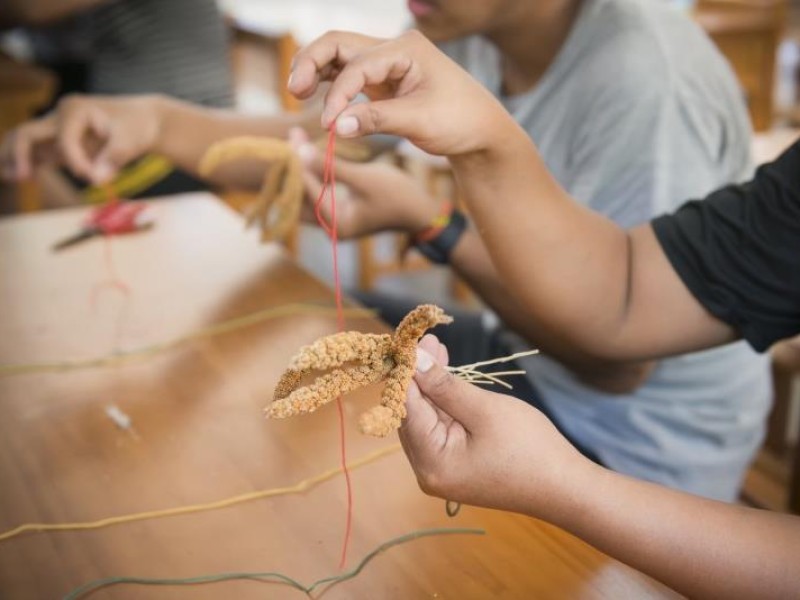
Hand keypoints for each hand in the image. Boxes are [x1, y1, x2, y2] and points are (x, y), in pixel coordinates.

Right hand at [0, 94, 161, 183]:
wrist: (143, 121)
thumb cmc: (137, 127)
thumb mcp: (132, 140)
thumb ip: (113, 158)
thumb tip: (96, 179)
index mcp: (75, 110)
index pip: (65, 140)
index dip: (76, 162)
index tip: (94, 179)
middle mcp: (60, 116)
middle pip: (28, 134)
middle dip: (21, 154)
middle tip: (23, 177)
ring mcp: (57, 130)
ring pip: (25, 142)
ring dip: (14, 158)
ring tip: (9, 177)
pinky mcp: (60, 144)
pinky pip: (36, 153)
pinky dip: (26, 163)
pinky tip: (16, 177)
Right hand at [288, 30, 511, 156]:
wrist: (480, 131)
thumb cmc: (459, 122)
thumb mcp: (419, 121)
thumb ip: (376, 120)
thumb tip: (334, 126)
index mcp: (406, 49)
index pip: (358, 65)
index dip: (338, 94)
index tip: (328, 124)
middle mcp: (393, 49)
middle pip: (339, 44)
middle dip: (312, 63)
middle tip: (294, 90)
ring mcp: (387, 63)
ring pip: (340, 56)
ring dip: (317, 71)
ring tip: (297, 93)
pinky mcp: (384, 80)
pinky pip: (349, 75)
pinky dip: (331, 84)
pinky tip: (316, 98)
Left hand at [288, 127, 441, 237]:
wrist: (420, 210)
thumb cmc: (398, 195)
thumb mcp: (365, 178)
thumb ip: (332, 167)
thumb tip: (300, 151)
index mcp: (336, 224)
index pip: (307, 190)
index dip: (299, 162)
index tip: (293, 136)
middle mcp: (330, 226)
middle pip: (300, 195)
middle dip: (294, 166)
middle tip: (290, 137)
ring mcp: (334, 220)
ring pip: (307, 193)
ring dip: (302, 167)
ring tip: (296, 139)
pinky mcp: (339, 211)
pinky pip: (317, 191)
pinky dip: (312, 172)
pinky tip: (308, 151)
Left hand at [399, 334, 588, 520]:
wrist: (564, 486)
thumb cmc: (529, 448)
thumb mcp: (484, 410)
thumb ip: (444, 386)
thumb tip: (414, 359)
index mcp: (432, 463)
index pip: (406, 409)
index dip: (407, 373)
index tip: (410, 341)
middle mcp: (428, 471)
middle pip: (412, 415)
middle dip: (419, 377)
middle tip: (428, 341)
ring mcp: (441, 470)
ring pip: (426, 419)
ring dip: (431, 386)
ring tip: (436, 349)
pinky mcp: (455, 464)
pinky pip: (440, 428)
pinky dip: (443, 402)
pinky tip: (446, 375)